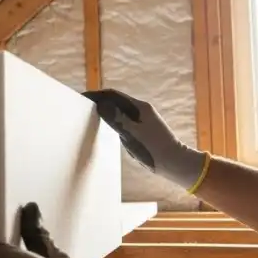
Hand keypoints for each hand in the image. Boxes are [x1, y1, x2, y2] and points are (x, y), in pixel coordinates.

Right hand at [82, 89, 208, 190]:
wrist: (175, 163)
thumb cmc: (154, 150)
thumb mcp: (132, 134)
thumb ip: (117, 119)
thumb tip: (101, 105)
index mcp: (140, 107)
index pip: (113, 95)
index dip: (96, 95)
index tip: (82, 98)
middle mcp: (141, 110)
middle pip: (116, 100)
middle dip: (99, 101)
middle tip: (82, 107)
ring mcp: (142, 119)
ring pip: (119, 110)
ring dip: (105, 110)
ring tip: (89, 115)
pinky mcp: (142, 129)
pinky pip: (123, 120)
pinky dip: (112, 120)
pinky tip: (104, 126)